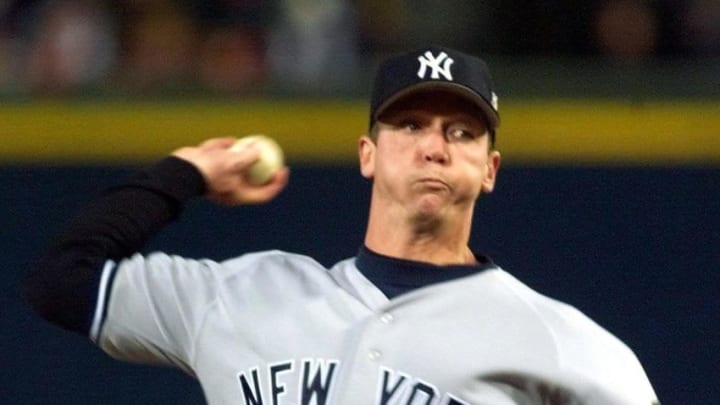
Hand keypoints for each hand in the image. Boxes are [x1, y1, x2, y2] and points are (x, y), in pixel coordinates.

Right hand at [171, 137, 288, 205]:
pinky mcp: (211, 169)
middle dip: (260, 164)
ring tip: (228, 146)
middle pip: (253, 178)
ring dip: (236, 152)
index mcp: (238, 196)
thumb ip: (249, 156)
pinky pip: (223, 157)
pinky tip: (218, 144)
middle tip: (270, 150)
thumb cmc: (208, 169)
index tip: (284, 169)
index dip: (277, 183)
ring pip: (236, 163)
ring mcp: (221, 179)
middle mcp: (231, 190)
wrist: (179, 169)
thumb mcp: (233, 162)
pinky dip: (224, 149)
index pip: (264, 193)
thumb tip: (261, 149)